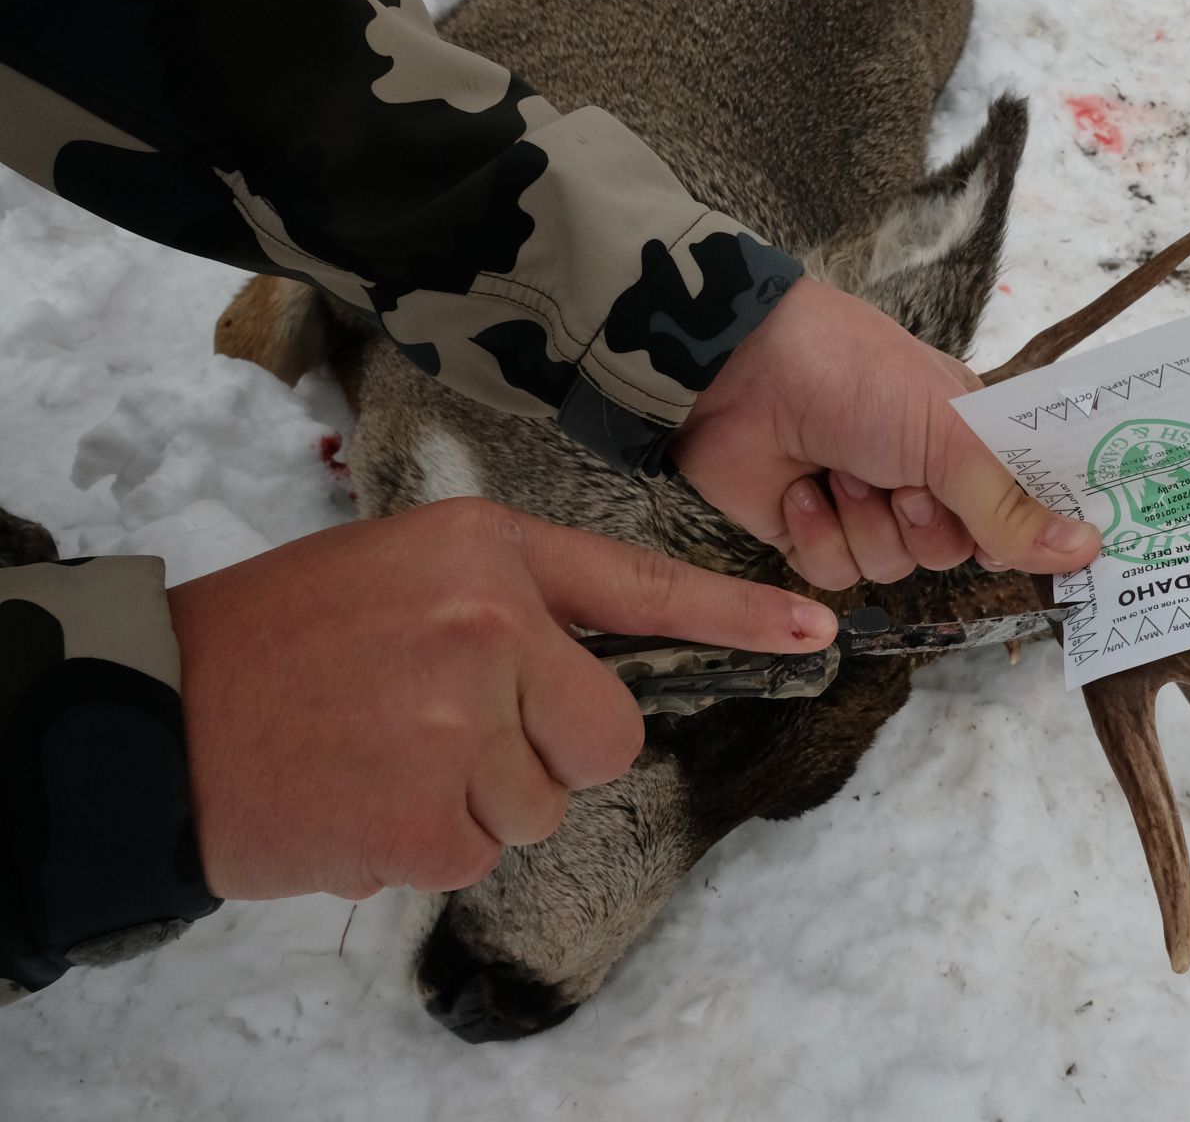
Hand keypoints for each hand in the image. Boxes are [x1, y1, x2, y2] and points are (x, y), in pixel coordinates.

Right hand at [167, 497, 837, 900]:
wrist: (160, 710)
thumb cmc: (287, 639)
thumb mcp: (405, 573)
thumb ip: (508, 609)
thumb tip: (590, 679)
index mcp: (487, 555)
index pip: (638, 589)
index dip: (736, 616)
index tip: (815, 630)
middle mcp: (489, 628)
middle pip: (607, 732)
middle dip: (550, 750)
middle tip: (454, 731)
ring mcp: (462, 724)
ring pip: (543, 800)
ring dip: (478, 799)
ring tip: (387, 753)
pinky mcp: (429, 816)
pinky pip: (483, 849)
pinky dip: (429, 840)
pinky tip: (364, 793)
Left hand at [671, 277, 1100, 589]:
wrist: (740, 371)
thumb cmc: (857, 378)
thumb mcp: (949, 435)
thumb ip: (1012, 504)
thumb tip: (1090, 549)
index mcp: (966, 441)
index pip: (1016, 510)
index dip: (1015, 529)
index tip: (1007, 529)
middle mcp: (922, 478)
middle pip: (954, 552)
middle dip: (923, 520)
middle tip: (898, 475)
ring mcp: (864, 506)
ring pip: (894, 570)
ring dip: (864, 521)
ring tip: (840, 467)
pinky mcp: (809, 532)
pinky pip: (836, 573)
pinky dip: (817, 533)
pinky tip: (800, 489)